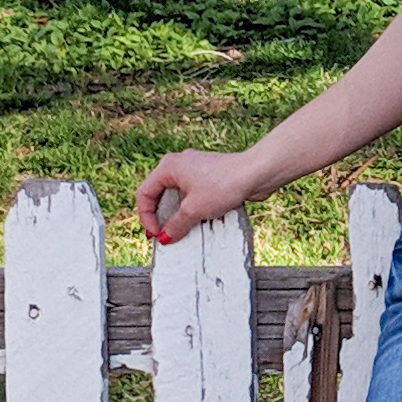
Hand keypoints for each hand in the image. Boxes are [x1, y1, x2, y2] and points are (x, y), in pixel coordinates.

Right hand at [132, 147, 263, 244]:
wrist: (256, 173)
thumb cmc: (224, 184)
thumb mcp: (194, 210)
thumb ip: (176, 225)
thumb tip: (165, 237)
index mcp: (168, 167)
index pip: (144, 193)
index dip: (146, 217)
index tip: (155, 234)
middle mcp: (179, 164)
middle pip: (159, 194)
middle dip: (161, 216)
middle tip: (164, 235)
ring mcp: (195, 169)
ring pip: (177, 195)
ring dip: (178, 214)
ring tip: (183, 230)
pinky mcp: (209, 176)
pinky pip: (193, 194)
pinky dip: (193, 208)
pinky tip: (200, 221)